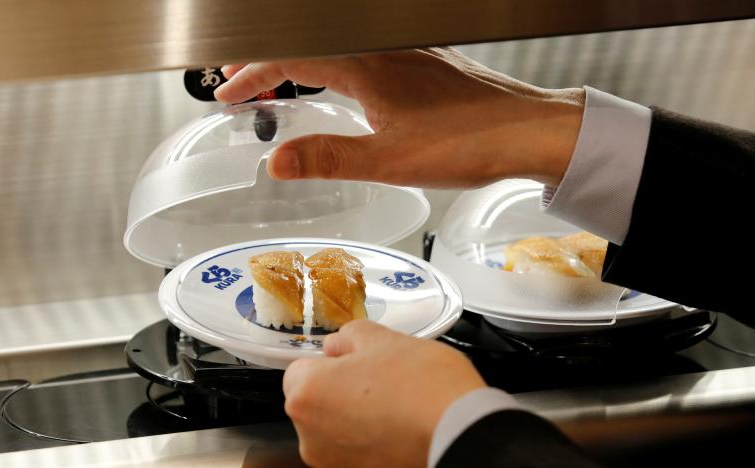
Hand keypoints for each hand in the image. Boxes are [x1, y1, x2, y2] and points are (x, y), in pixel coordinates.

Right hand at [215, 48, 583, 187]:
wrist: (529, 130)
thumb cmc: (469, 142)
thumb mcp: (390, 160)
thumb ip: (329, 158)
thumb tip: (277, 161)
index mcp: (366, 64)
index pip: (289, 57)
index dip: (250, 73)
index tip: (225, 92)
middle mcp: (384, 47)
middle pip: (308, 44)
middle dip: (268, 62)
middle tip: (239, 82)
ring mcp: (406, 49)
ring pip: (336, 46)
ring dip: (302, 63)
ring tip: (280, 85)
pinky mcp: (425, 59)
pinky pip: (363, 51)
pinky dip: (335, 64)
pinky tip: (343, 86)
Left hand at [282, 320, 485, 466]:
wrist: (459, 431)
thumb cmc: (422, 387)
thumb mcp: (384, 339)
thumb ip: (350, 336)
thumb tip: (340, 345)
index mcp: (306, 394)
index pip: (300, 369)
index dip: (329, 360)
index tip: (353, 358)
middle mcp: (310, 435)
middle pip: (315, 400)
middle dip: (341, 387)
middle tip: (379, 376)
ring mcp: (333, 461)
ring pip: (335, 426)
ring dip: (355, 413)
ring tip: (394, 399)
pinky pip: (355, 447)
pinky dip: (370, 436)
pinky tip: (398, 422)